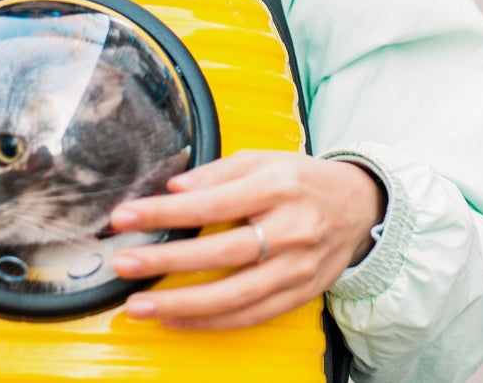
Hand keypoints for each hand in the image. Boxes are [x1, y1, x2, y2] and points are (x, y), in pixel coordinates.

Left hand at [107, 150, 386, 330]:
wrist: (359, 207)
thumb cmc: (302, 180)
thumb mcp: (262, 159)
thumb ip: (216, 172)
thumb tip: (173, 188)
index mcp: (277, 187)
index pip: (210, 204)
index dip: (163, 213)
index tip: (124, 217)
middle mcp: (290, 229)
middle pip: (219, 253)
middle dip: (164, 261)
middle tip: (124, 264)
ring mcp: (297, 267)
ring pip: (233, 295)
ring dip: (181, 303)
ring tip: (138, 305)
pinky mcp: (300, 294)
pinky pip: (250, 316)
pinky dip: (210, 322)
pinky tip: (175, 319)